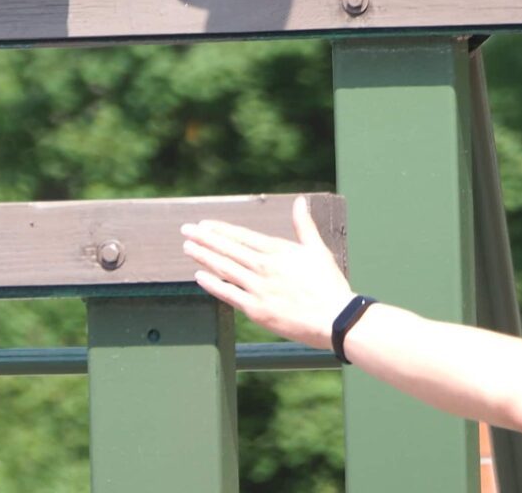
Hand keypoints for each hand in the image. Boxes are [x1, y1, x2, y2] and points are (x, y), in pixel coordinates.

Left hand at [183, 196, 356, 347]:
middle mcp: (264, 266)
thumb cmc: (329, 285)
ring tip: (187, 247)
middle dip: (204, 238)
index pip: (242, 236)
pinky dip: (212, 284)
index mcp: (278, 250)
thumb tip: (299, 201)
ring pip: (224, 268)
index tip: (205, 225)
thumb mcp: (317, 249)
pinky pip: (228, 294)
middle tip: (186, 230)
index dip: (221, 230)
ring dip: (203, 256)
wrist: (335, 319)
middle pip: (228, 249)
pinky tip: (199, 276)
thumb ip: (304, 225)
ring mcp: (258, 288)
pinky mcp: (257, 310)